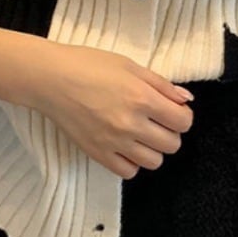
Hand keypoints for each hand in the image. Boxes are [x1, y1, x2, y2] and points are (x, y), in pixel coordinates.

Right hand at [16, 39, 194, 178]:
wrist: (51, 78)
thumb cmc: (88, 65)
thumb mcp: (129, 65)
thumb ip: (161, 84)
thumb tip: (186, 100)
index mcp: (142, 97)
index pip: (182, 122)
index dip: (182, 116)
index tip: (172, 110)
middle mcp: (131, 123)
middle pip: (172, 144)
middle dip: (169, 132)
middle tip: (156, 120)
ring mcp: (114, 142)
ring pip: (154, 162)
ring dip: (152, 149)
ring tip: (140, 134)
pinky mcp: (97, 154)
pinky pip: (128, 171)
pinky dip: (132, 162)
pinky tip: (125, 146)